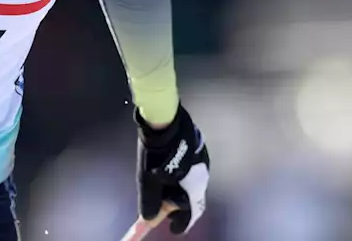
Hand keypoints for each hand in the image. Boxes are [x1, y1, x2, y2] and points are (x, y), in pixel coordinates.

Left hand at [136, 105, 209, 234]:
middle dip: (179, 207)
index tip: (174, 230)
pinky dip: (181, 177)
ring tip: (165, 191)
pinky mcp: (198, 150)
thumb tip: (148, 218)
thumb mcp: (148, 180)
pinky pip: (192, 170)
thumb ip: (149, 201)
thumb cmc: (156, 153)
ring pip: (192, 184)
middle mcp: (203, 176)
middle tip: (165, 211)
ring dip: (180, 190)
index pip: (192, 212)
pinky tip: (169, 173)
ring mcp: (203, 161)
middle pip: (193, 199)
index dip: (182, 223)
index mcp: (194, 186)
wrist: (165, 121)